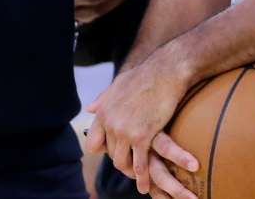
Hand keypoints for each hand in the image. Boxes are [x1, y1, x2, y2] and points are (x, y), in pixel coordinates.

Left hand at [86, 45, 198, 197]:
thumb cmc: (144, 75)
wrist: (165, 71)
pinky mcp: (142, 137)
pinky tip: (146, 183)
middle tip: (132, 167)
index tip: (115, 152)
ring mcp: (124, 131)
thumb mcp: (118, 84)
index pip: (93, 143)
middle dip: (121, 161)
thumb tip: (89, 108)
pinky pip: (139, 164)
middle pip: (110, 154)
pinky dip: (142, 176)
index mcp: (103, 112)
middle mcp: (110, 123)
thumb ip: (102, 99)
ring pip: (121, 162)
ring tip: (138, 181)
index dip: (104, 150)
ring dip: (130, 173)